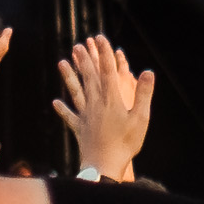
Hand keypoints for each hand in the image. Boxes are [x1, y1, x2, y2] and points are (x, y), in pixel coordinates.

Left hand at [59, 35, 154, 180]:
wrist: (104, 165)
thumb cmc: (125, 143)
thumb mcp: (141, 118)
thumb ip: (144, 94)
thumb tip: (148, 72)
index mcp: (111, 100)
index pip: (107, 71)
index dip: (103, 53)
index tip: (99, 38)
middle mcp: (96, 104)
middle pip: (89, 78)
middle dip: (84, 60)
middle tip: (78, 45)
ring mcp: (85, 116)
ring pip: (76, 92)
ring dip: (68, 77)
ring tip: (61, 63)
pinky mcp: (79, 129)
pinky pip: (69, 116)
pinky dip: (62, 109)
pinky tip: (55, 103)